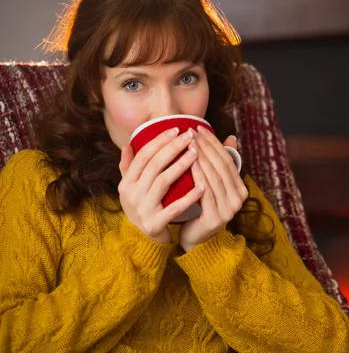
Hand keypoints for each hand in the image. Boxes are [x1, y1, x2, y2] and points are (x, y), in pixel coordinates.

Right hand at [118, 127, 204, 242]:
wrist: (142, 239)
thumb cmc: (142, 206)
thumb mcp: (132, 187)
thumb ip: (129, 166)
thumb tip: (128, 144)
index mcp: (126, 182)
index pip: (143, 156)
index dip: (159, 141)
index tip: (176, 129)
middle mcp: (131, 194)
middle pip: (154, 166)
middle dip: (173, 149)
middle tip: (189, 137)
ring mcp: (142, 209)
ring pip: (163, 182)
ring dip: (180, 166)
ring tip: (196, 154)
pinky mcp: (154, 224)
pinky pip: (173, 208)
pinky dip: (188, 197)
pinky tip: (202, 187)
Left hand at [179, 127, 247, 251]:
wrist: (195, 240)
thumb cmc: (201, 208)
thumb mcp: (212, 183)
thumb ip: (220, 163)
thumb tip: (232, 138)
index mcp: (240, 189)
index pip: (228, 160)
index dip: (214, 143)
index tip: (199, 129)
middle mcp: (238, 199)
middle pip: (221, 167)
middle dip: (206, 147)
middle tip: (191, 132)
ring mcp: (228, 210)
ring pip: (214, 178)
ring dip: (201, 158)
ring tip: (188, 144)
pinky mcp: (215, 219)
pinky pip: (206, 193)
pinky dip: (199, 177)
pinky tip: (190, 165)